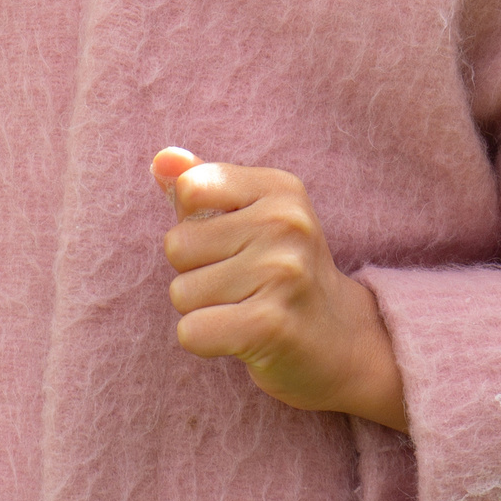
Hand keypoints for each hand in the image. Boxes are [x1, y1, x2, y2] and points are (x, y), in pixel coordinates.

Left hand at [152, 148, 407, 430]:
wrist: (338, 341)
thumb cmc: (279, 271)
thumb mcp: (249, 217)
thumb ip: (202, 185)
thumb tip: (161, 159)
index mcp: (279, 189)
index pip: (190, 189)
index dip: (193, 224)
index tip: (232, 242)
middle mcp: (285, 223)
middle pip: (177, 245)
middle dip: (195, 272)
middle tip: (241, 284)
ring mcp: (281, 273)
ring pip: (181, 292)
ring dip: (202, 309)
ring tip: (245, 308)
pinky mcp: (270, 325)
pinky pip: (191, 331)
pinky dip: (204, 341)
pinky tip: (240, 336)